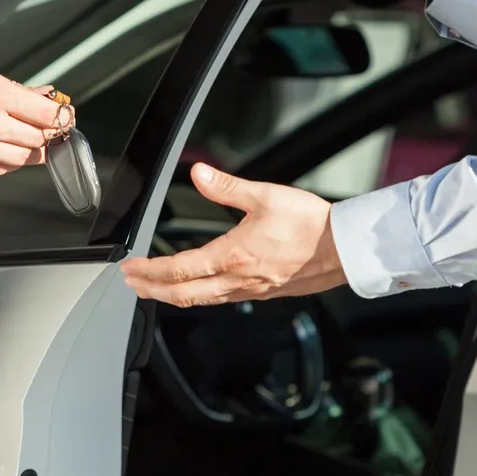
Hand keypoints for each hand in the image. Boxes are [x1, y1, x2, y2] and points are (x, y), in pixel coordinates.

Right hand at [0, 54, 71, 175]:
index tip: (65, 116)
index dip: (62, 117)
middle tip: (50, 127)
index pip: (47, 115)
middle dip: (49, 134)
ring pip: (23, 159)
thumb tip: (40, 96)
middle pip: (40, 139)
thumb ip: (11, 86)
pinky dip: (9, 160)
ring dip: (31, 149)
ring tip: (28, 136)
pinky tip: (5, 146)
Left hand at [121, 164, 346, 306]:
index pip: (178, 269)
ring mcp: (251, 291)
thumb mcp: (266, 196)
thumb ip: (228, 187)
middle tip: (133, 284)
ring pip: (202, 301)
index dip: (149, 270)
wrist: (346, 249)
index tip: (131, 267)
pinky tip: (200, 289)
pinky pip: (222, 300)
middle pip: (183, 294)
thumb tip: (200, 174)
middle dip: (152, 289)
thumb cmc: (312, 224)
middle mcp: (238, 280)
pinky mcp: (264, 293)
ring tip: (156, 289)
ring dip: (173, 295)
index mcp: (232, 256)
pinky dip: (200, 296)